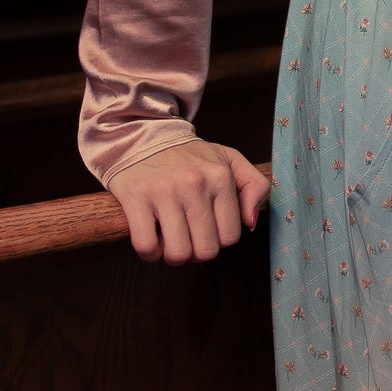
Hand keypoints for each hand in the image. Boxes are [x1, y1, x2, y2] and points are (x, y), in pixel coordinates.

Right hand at [109, 139, 271, 264]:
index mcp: (220, 177)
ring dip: (173, 255)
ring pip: (178, 253)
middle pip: (205, 250)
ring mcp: (164, 191)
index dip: (217, 241)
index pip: (229, 237)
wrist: (143, 135)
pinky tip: (152, 237)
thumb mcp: (230, 159)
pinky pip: (147, 246)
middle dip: (196, 252)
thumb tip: (251, 223)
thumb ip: (255, 186)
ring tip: (169, 239)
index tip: (205, 231)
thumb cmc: (188, 155)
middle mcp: (195, 184)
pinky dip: (150, 252)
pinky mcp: (136, 197)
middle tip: (187, 238)